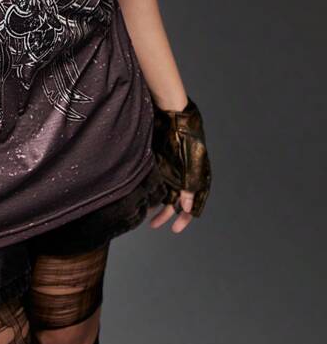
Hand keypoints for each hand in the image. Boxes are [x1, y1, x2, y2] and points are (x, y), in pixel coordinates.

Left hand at [149, 94, 211, 227]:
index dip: (186, 217)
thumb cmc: (186, 138)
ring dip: (159, 206)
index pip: (194, 204)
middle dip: (168, 215)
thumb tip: (188, 209)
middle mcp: (187, 176)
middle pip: (178, 202)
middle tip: (155, 226)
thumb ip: (189, 186)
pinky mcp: (163, 162)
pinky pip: (159, 181)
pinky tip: (145, 199)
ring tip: (148, 218)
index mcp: (199, 177)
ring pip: (167, 193)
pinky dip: (153, 191)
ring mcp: (174, 169)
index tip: (175, 228)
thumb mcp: (190, 164)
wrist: (173, 115)